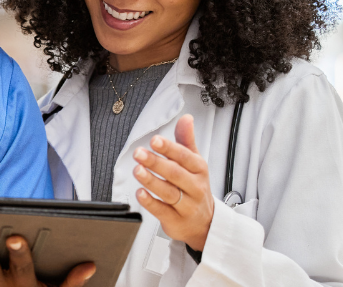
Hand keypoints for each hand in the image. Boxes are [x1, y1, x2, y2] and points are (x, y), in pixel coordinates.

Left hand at [134, 114, 215, 250]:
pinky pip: (162, 211)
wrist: (205, 222)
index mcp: (199, 170)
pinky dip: (150, 202)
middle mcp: (195, 187)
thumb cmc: (195, 188)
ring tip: (137, 170)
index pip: (185, 157)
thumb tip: (186, 118)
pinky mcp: (176, 220)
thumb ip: (186, 141)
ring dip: (151, 181)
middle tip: (139, 154)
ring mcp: (187, 205)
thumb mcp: (194, 163)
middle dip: (156, 163)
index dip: (169, 148)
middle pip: (175, 174)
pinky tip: (140, 193)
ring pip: (168, 192)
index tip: (155, 140)